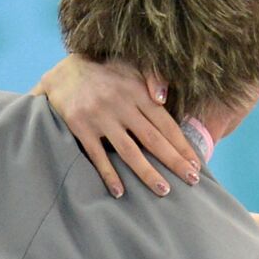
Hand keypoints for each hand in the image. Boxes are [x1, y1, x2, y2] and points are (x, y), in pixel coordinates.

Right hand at [34, 55, 200, 197]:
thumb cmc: (103, 72)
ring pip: (129, 151)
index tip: (196, 163)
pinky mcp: (80, 127)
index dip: (182, 145)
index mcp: (136, 91)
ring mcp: (100, 117)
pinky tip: (120, 192)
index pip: (165, 123)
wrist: (62, 73)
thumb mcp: (130, 66)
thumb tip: (164, 98)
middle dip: (174, 161)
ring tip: (163, 190)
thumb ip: (152, 77)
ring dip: (147, 173)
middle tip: (192, 180)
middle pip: (153, 140)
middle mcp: (121, 105)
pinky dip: (109, 175)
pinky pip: (97, 156)